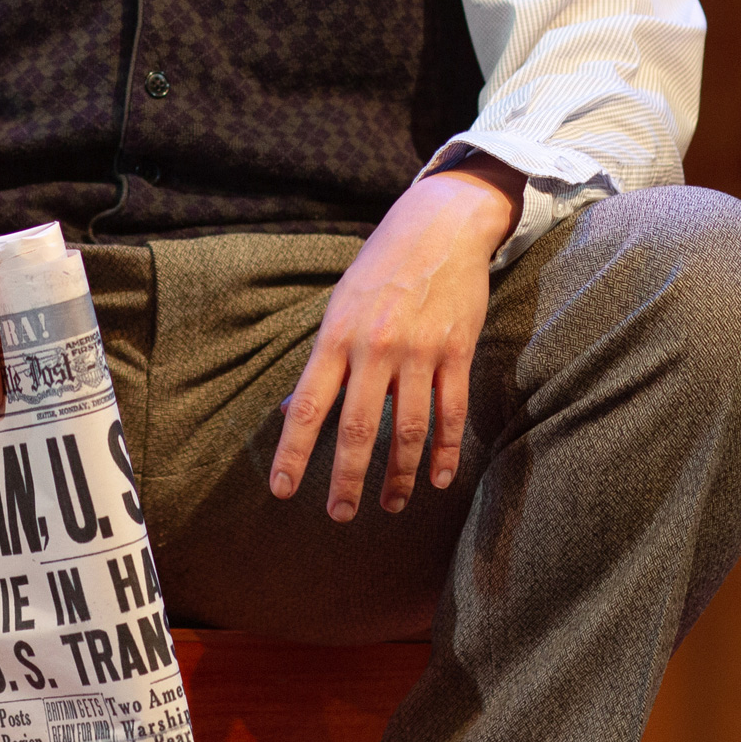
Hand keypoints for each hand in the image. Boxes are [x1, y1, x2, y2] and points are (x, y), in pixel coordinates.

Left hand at [269, 156, 518, 518]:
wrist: (440, 227)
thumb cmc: (380, 268)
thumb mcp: (338, 306)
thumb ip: (320, 362)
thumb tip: (287, 412)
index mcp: (336, 337)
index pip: (307, 406)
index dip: (294, 453)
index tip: (284, 489)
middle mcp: (375, 348)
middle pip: (358, 429)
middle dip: (346, 479)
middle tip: (339, 514)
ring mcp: (419, 352)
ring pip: (409, 431)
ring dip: (400, 476)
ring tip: (390, 504)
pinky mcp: (457, 353)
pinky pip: (451, 414)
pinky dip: (445, 452)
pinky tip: (438, 478)